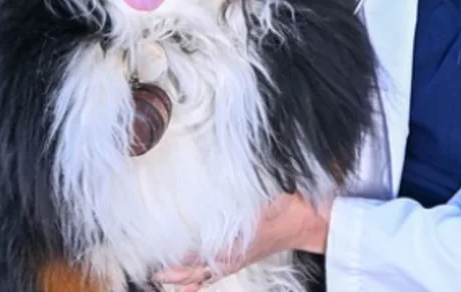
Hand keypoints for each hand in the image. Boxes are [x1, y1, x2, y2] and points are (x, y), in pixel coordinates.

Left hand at [152, 193, 331, 289]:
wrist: (305, 220)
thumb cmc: (286, 205)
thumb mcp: (263, 193)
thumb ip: (242, 192)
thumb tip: (221, 180)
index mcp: (234, 242)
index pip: (200, 254)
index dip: (180, 257)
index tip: (161, 256)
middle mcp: (232, 255)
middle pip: (197, 269)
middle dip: (174, 272)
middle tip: (154, 271)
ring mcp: (236, 259)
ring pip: (204, 275)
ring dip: (184, 278)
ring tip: (164, 278)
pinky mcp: (241, 259)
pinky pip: (216, 274)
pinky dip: (201, 281)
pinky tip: (192, 286)